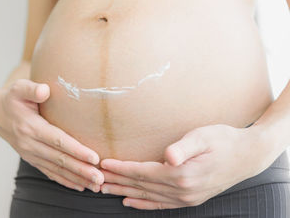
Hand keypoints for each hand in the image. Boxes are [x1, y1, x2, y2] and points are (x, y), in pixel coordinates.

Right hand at [0, 79, 103, 191]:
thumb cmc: (14, 98)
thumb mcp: (19, 88)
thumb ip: (31, 89)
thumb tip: (44, 90)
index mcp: (30, 127)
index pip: (58, 141)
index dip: (76, 150)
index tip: (94, 158)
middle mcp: (30, 144)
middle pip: (60, 159)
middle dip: (81, 170)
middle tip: (100, 178)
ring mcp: (31, 154)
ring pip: (57, 170)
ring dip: (77, 178)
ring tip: (96, 186)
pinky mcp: (32, 159)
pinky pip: (50, 173)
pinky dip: (65, 181)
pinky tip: (80, 186)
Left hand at [99, 124, 265, 209]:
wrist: (247, 156)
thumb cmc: (223, 140)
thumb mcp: (203, 137)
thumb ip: (184, 147)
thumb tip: (168, 157)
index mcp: (182, 174)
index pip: (143, 172)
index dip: (122, 168)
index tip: (103, 164)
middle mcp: (182, 190)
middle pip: (141, 185)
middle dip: (117, 181)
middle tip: (95, 179)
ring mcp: (186, 198)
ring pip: (147, 195)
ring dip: (124, 192)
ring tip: (105, 190)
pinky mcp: (189, 199)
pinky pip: (161, 204)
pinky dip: (143, 204)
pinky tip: (130, 203)